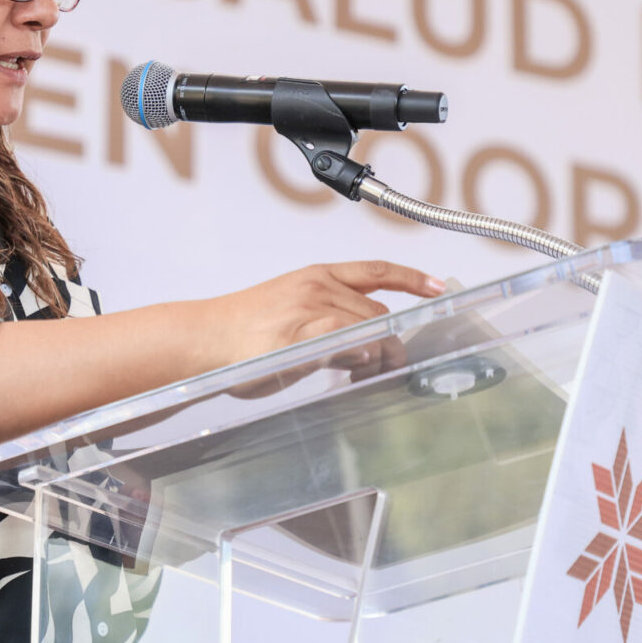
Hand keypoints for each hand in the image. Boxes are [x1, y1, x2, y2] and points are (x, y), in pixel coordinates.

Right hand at [204, 261, 445, 368]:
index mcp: (315, 276)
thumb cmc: (241, 331)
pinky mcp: (302, 334)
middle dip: (392, 337)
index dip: (413, 278)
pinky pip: (349, 341)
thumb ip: (326, 318)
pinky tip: (360, 365)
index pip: (376, 271)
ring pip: (369, 327)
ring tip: (372, 372)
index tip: (438, 287)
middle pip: (378, 310)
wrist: (203, 338)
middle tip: (391, 363)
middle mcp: (317, 286)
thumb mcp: (290, 308)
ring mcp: (310, 309)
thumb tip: (360, 341)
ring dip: (381, 352)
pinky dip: (363, 353)